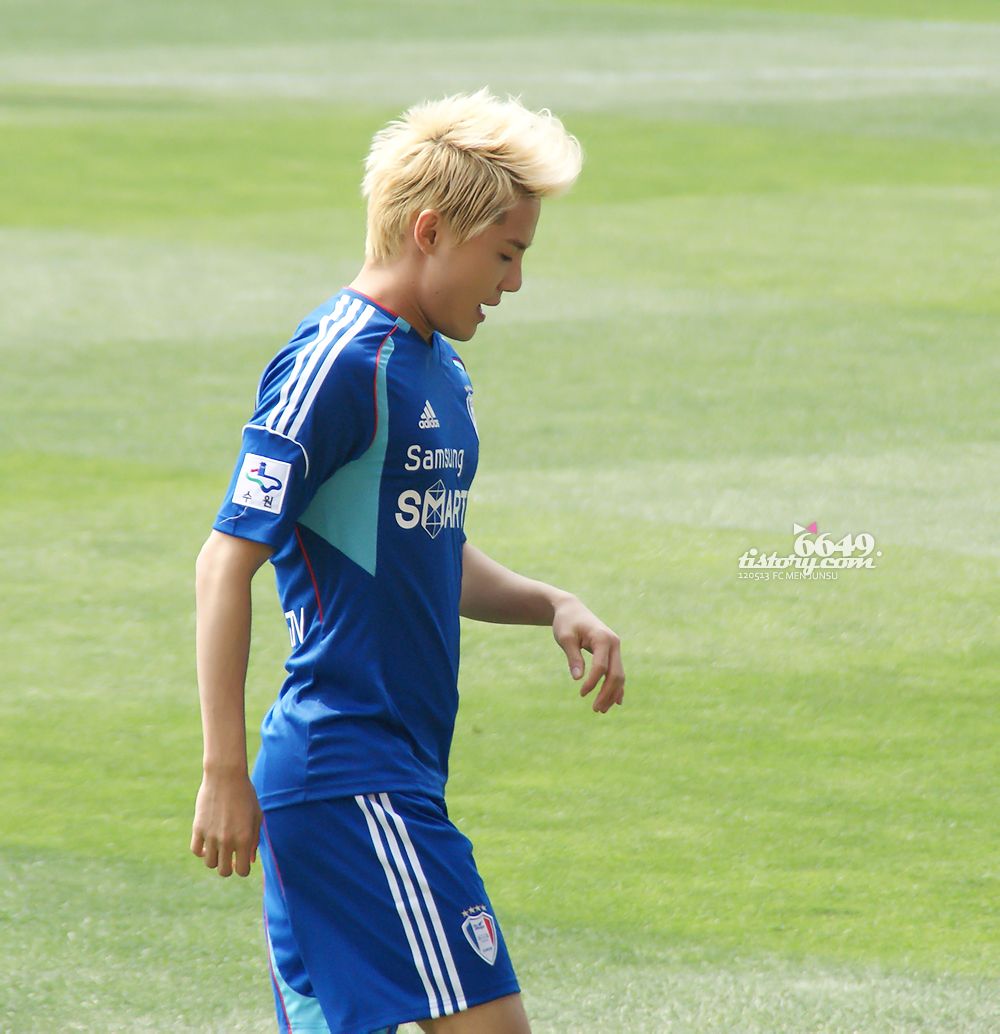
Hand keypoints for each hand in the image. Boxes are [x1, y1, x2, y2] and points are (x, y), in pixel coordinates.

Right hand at [190, 769, 262, 877]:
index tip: (242, 860)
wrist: (226, 775)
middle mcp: (227, 840)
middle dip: (229, 867)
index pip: (242, 871)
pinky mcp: (198, 828)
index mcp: (245, 838)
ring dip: (215, 859)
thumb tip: (248, 861)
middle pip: (224, 872)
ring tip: (220, 846)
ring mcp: (211, 835)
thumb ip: (254, 840)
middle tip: (231, 856)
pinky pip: (196, 850)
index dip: (243, 868)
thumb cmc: (245, 794)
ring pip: (209, 863)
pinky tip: (208, 843)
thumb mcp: (257, 816)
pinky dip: (201, 851)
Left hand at [552, 595, 624, 712]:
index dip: (593, 682)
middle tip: (595, 709)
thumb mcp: (565, 638)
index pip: (601, 666)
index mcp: (602, 638)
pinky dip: (616, 687)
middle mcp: (614, 643)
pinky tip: (615, 702)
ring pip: (619, 675)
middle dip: (607, 693)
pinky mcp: (613, 652)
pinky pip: (618, 672)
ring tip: (601, 710)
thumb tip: (578, 678)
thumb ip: (573, 657)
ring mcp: (616, 648)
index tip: (581, 694)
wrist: (572, 610)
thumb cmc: (566, 622)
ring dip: (612, 693)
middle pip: (616, 673)